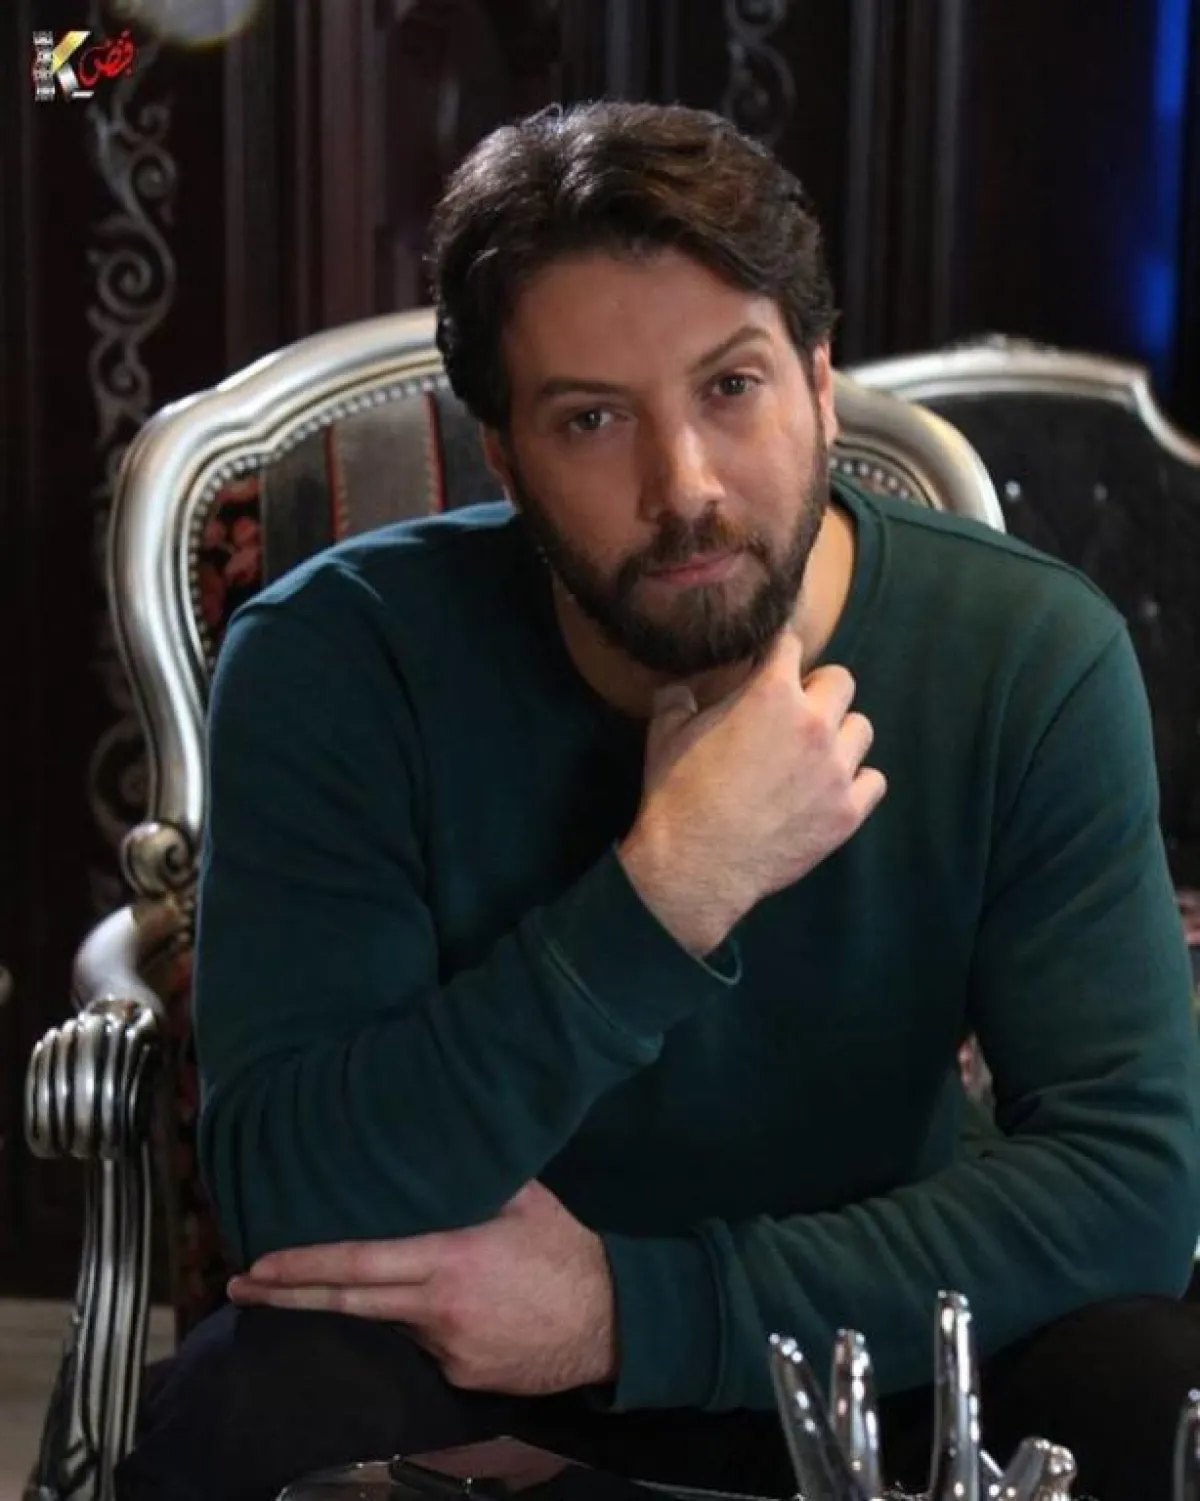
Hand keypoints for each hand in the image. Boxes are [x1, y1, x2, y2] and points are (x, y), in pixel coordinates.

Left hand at [227, 1181, 616, 1395]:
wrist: (614, 1324)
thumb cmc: (568, 1250)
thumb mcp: (526, 1198)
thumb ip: (476, 1174)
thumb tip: (443, 1137)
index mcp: (448, 1260)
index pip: (357, 1264)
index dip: (302, 1266)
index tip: (258, 1264)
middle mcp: (436, 1312)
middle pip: (347, 1304)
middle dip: (287, 1295)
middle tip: (240, 1285)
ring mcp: (446, 1352)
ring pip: (393, 1323)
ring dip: (377, 1303)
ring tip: (395, 1279)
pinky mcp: (462, 1379)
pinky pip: (427, 1346)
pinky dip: (425, 1324)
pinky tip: (464, 1308)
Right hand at [619, 629, 885, 953]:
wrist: (695, 865)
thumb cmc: (678, 794)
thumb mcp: (666, 733)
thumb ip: (679, 698)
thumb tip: (682, 688)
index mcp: (771, 693)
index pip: (791, 644)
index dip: (778, 652)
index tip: (770, 662)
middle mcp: (814, 724)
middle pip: (841, 681)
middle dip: (817, 690)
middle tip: (794, 712)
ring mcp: (836, 770)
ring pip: (861, 729)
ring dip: (840, 735)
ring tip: (814, 754)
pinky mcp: (847, 812)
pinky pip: (874, 781)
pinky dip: (855, 782)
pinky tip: (829, 789)